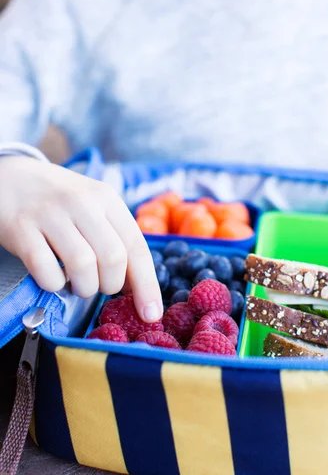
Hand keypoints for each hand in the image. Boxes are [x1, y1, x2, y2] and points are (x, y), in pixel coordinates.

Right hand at [0, 156, 161, 321]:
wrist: (11, 177)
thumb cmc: (59, 199)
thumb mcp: (93, 205)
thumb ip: (115, 236)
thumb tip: (137, 285)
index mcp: (106, 198)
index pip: (136, 246)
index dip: (147, 285)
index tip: (151, 313)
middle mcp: (81, 202)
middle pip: (112, 258)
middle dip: (110, 285)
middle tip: (98, 285)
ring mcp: (50, 214)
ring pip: (82, 266)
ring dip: (83, 287)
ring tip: (75, 283)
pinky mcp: (21, 229)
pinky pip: (46, 270)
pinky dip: (53, 284)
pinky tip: (52, 276)